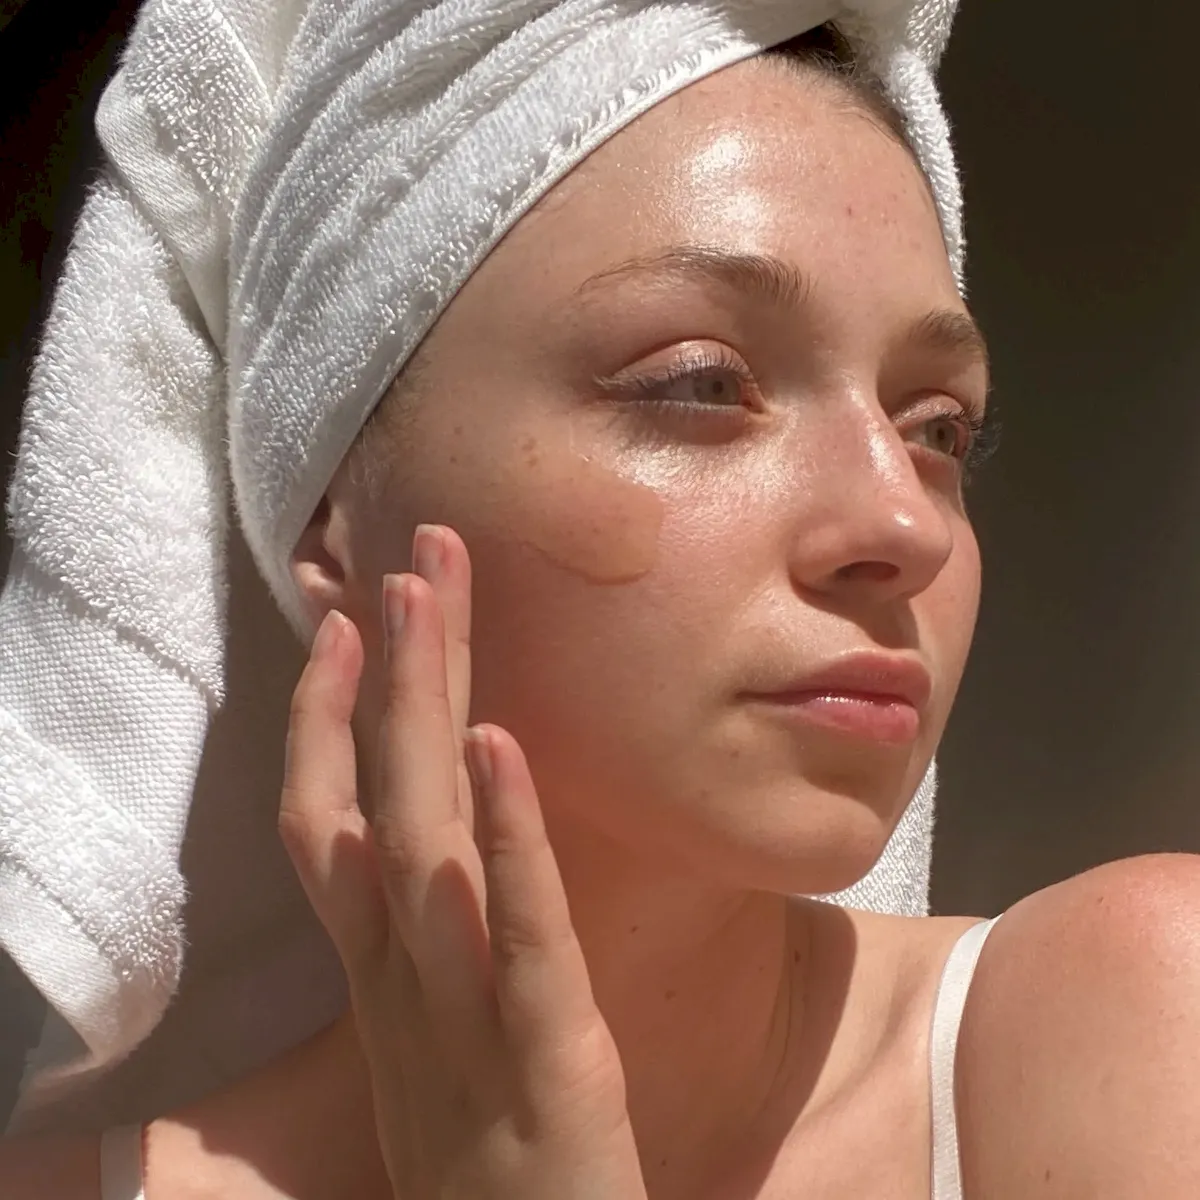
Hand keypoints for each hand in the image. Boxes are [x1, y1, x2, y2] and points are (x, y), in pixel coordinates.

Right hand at [278, 524, 648, 1199]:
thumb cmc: (490, 1166)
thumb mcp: (442, 1042)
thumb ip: (441, 948)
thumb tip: (449, 853)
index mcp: (387, 975)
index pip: (333, 824)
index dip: (326, 717)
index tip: (348, 619)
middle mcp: (405, 982)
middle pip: (377, 799)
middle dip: (387, 671)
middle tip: (408, 556)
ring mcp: (465, 1017)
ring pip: (426, 841)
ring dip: (421, 711)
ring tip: (426, 602)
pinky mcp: (547, 1059)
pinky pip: (522, 933)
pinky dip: (507, 836)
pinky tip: (498, 746)